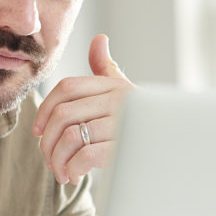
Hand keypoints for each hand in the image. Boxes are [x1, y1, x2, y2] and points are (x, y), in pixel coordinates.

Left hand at [33, 34, 133, 184]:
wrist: (177, 149)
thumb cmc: (144, 121)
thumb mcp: (126, 92)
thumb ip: (107, 70)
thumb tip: (99, 39)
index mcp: (113, 86)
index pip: (66, 88)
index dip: (45, 109)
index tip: (38, 132)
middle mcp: (118, 100)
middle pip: (63, 115)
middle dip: (48, 143)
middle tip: (50, 160)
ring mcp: (123, 123)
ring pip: (70, 137)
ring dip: (57, 160)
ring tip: (62, 172)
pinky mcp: (125, 148)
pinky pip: (84, 156)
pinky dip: (72, 169)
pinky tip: (75, 175)